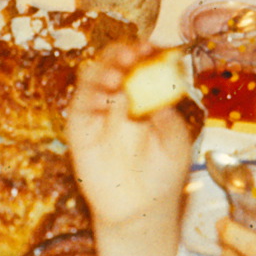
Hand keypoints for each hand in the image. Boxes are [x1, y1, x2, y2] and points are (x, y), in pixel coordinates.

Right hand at [66, 42, 189, 255]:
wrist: (142, 208)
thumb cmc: (163, 172)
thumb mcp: (175, 139)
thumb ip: (166, 112)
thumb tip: (159, 84)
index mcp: (143, 95)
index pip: (140, 64)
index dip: (144, 52)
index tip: (153, 47)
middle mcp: (118, 97)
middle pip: (113, 64)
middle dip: (122, 54)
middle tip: (134, 53)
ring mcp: (97, 112)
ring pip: (92, 78)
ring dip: (103, 69)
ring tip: (118, 72)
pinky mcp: (80, 130)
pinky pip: (79, 105)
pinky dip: (88, 94)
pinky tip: (103, 94)